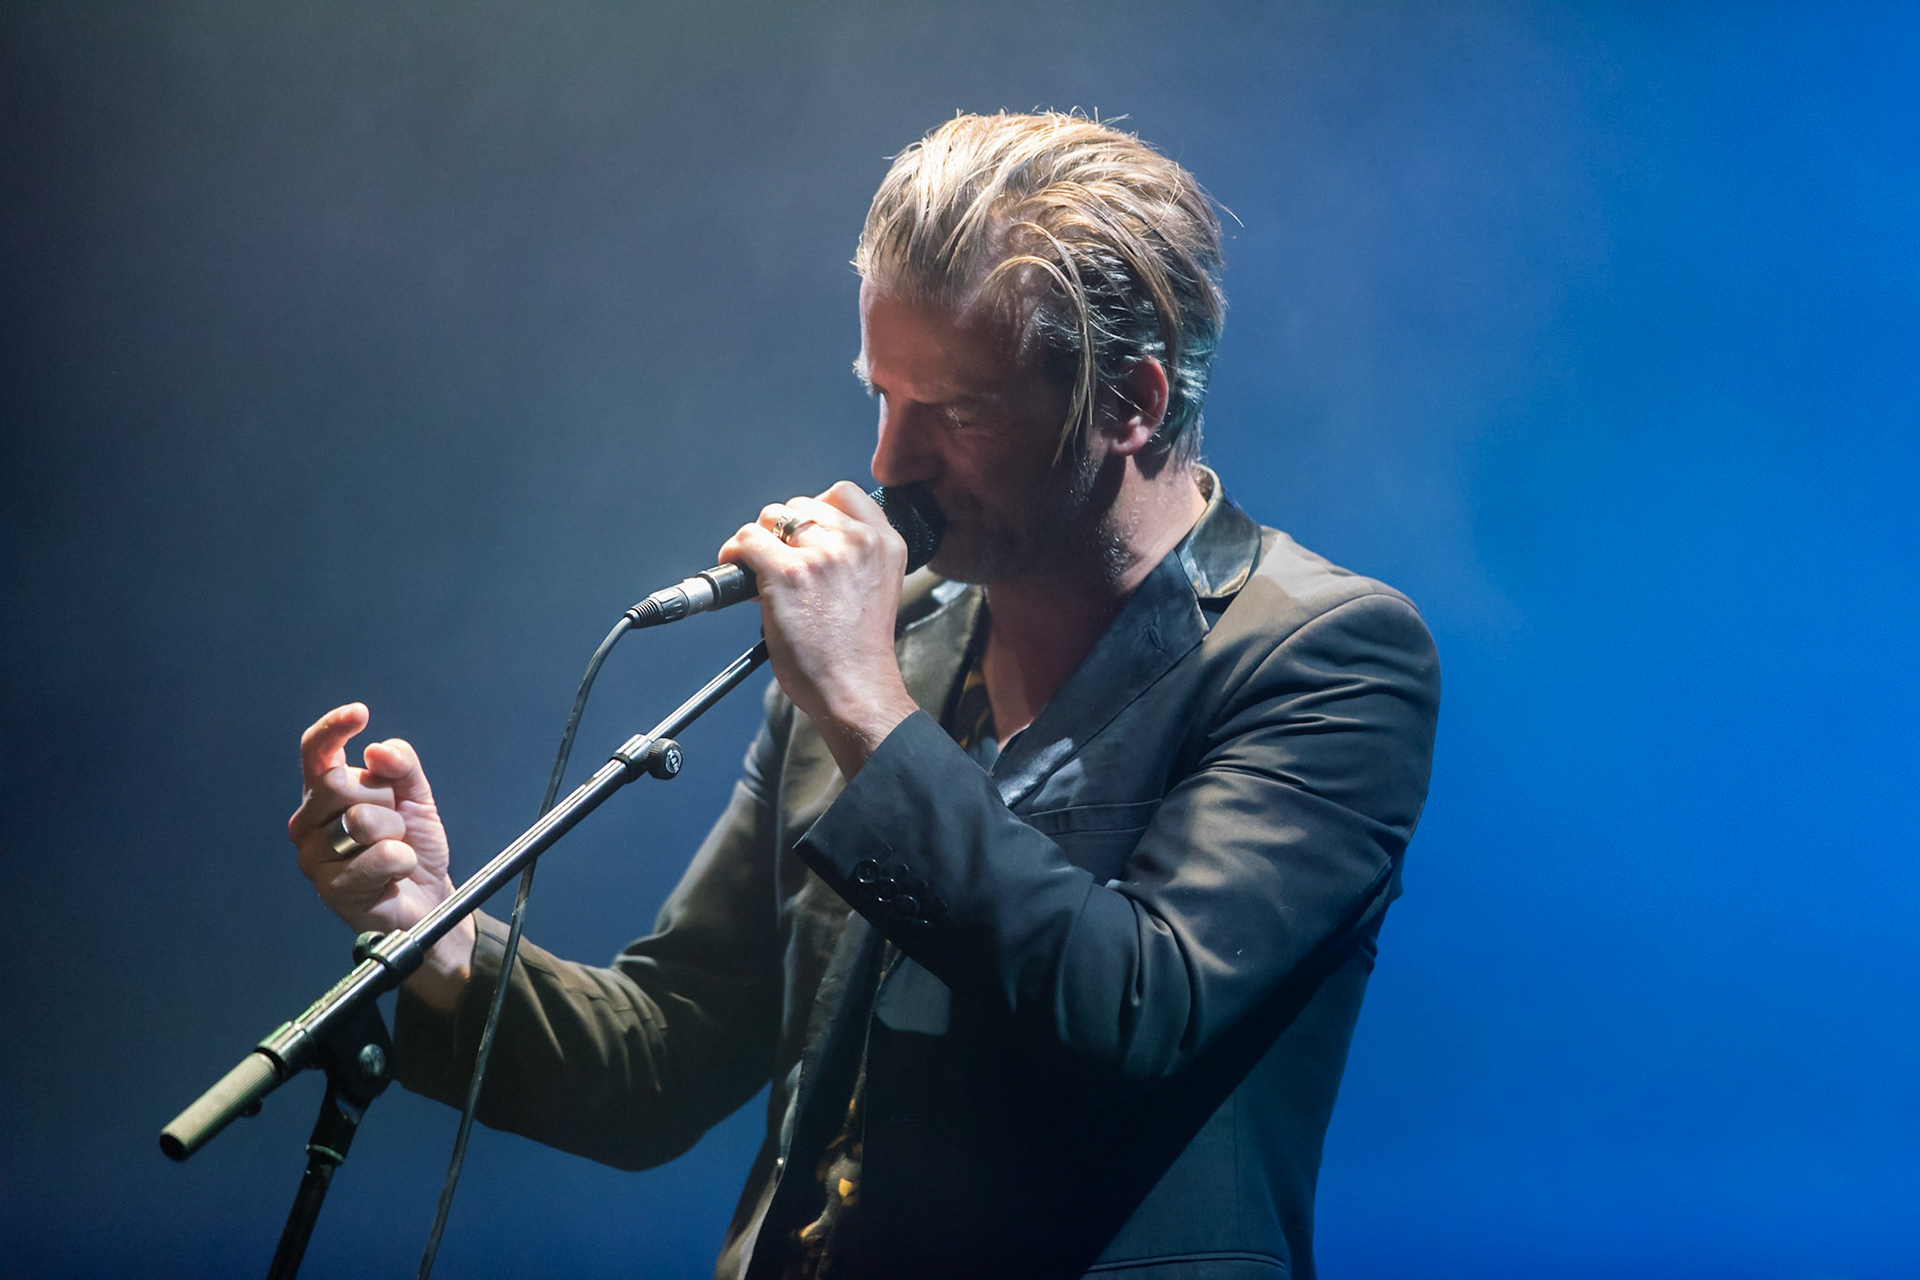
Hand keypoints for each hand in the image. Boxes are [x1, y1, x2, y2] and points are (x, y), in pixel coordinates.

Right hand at [287, 702, 473, 1010]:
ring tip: (395, 850)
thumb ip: (401, 765)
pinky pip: (380, 857)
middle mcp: (309, 822)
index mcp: (325, 793)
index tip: (359, 714)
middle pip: (338, 784)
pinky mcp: (331, 889)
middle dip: (382, 798)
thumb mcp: (416, 795)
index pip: (316, 751)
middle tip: (394, 821)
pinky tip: (395, 873)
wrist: (428, 896)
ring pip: (361, 821)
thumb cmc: (413, 844)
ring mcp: (314, 858)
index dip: (332, 729)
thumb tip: (377, 750)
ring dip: (396, 833)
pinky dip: (402, 861)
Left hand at [718, 481, 920, 776]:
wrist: (855, 689)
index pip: (842, 493)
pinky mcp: (787, 572)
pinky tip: (736, 571)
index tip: (803, 534)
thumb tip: (798, 538)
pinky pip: (747, 541)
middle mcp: (857, 541)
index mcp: (885, 542)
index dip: (815, 510)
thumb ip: (851, 555)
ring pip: (771, 518)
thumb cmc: (859, 651)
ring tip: (759, 572)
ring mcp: (821, 554)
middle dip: (784, 532)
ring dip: (759, 541)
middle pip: (801, 505)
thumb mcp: (875, 586)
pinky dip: (734, 553)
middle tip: (780, 565)